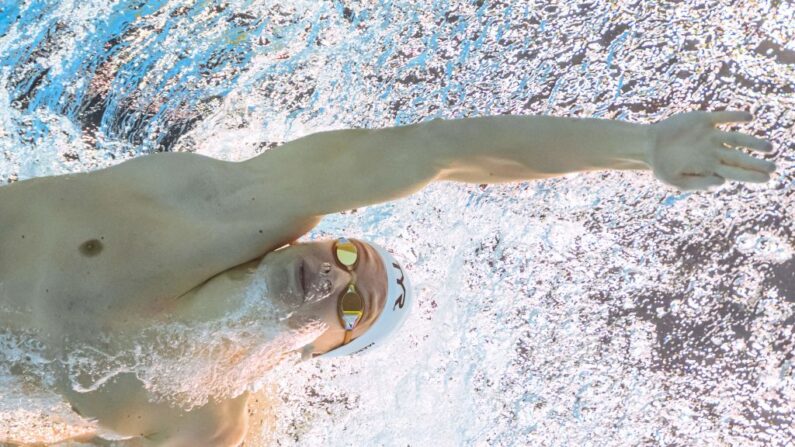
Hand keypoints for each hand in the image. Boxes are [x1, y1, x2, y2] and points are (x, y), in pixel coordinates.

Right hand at [647, 110, 775, 190]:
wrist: (648, 144)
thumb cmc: (661, 166)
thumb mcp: (675, 181)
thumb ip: (698, 183)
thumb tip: (723, 182)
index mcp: (710, 167)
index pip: (736, 172)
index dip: (752, 175)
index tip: (767, 178)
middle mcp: (715, 151)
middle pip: (741, 157)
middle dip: (757, 162)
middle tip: (774, 167)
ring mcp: (711, 135)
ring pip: (738, 138)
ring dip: (753, 142)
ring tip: (768, 147)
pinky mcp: (704, 119)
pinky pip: (724, 117)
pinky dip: (735, 117)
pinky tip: (748, 118)